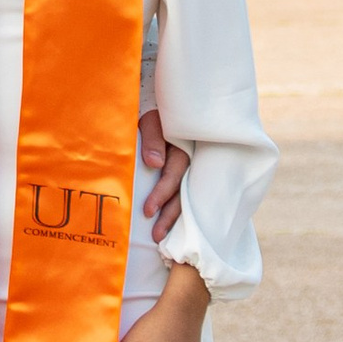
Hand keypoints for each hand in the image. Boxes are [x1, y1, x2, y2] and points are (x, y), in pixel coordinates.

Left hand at [139, 109, 190, 241]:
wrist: (172, 104)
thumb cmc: (158, 112)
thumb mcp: (152, 120)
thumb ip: (153, 139)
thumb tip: (154, 164)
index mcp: (184, 146)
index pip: (174, 175)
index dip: (161, 193)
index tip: (148, 211)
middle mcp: (193, 159)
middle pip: (185, 191)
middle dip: (170, 215)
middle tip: (156, 236)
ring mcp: (194, 166)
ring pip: (189, 195)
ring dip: (176, 216)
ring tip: (162, 238)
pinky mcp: (192, 171)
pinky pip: (190, 192)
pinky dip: (184, 209)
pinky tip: (178, 226)